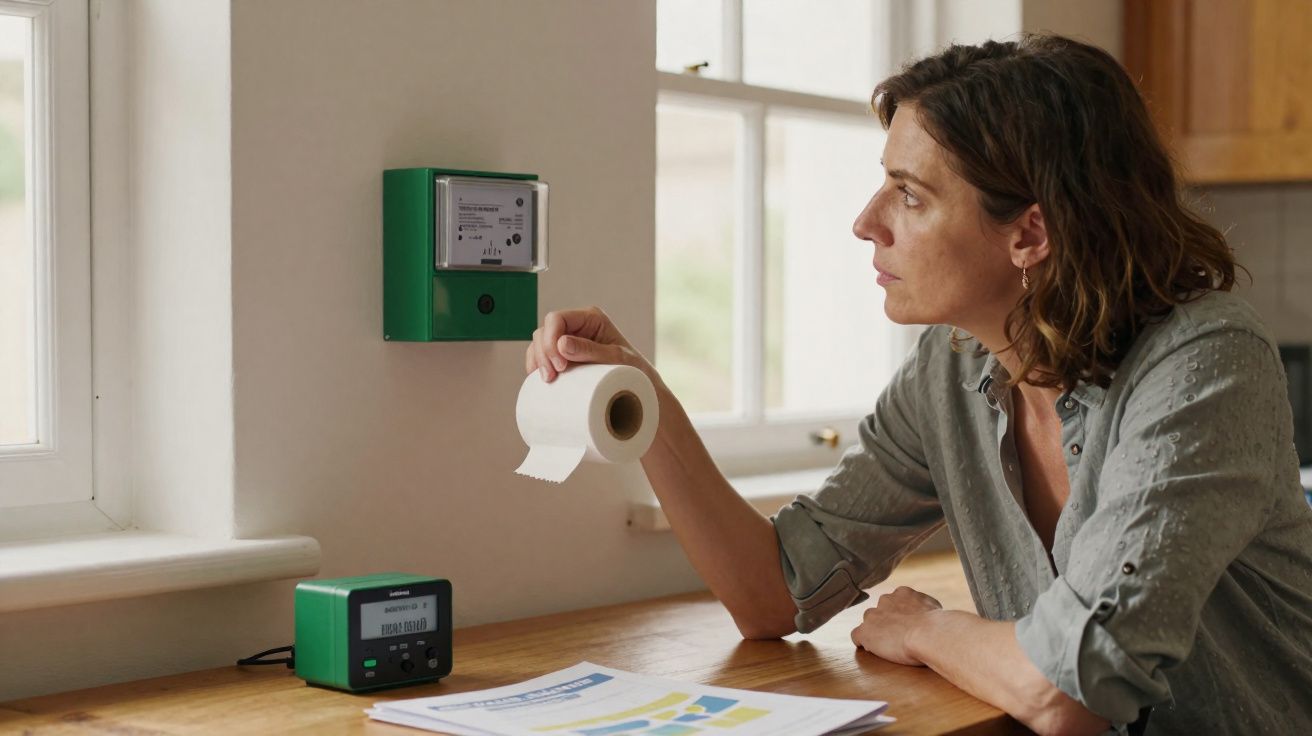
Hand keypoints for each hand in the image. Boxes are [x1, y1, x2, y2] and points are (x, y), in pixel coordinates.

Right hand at [525, 306, 655, 383]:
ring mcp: (567, 340)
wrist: (638, 387)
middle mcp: (576, 325)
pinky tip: (538, 376)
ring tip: (548, 380)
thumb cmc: (633, 369)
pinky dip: (535, 364)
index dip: (551, 339)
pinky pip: (539, 354)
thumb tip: (561, 344)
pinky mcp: (562, 355)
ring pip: (539, 342)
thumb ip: (591, 351)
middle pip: (544, 330)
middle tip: (552, 377)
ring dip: (537, 360)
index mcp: (591, 318)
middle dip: (543, 353)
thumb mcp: (617, 359)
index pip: (557, 318)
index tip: (561, 365)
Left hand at [850, 586, 942, 666]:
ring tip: (888, 646)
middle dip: (886, 623)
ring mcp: (873, 615)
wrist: (928, 633)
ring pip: (869, 623)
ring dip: (875, 632)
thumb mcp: (934, 608)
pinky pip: (856, 636)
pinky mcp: (865, 632)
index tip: (906, 626)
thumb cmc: (938, 625)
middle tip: (898, 637)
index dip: (899, 616)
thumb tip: (927, 614)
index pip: (895, 602)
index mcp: (903, 593)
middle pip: (880, 611)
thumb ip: (925, 607)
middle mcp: (885, 600)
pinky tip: (870, 649)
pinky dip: (863, 643)